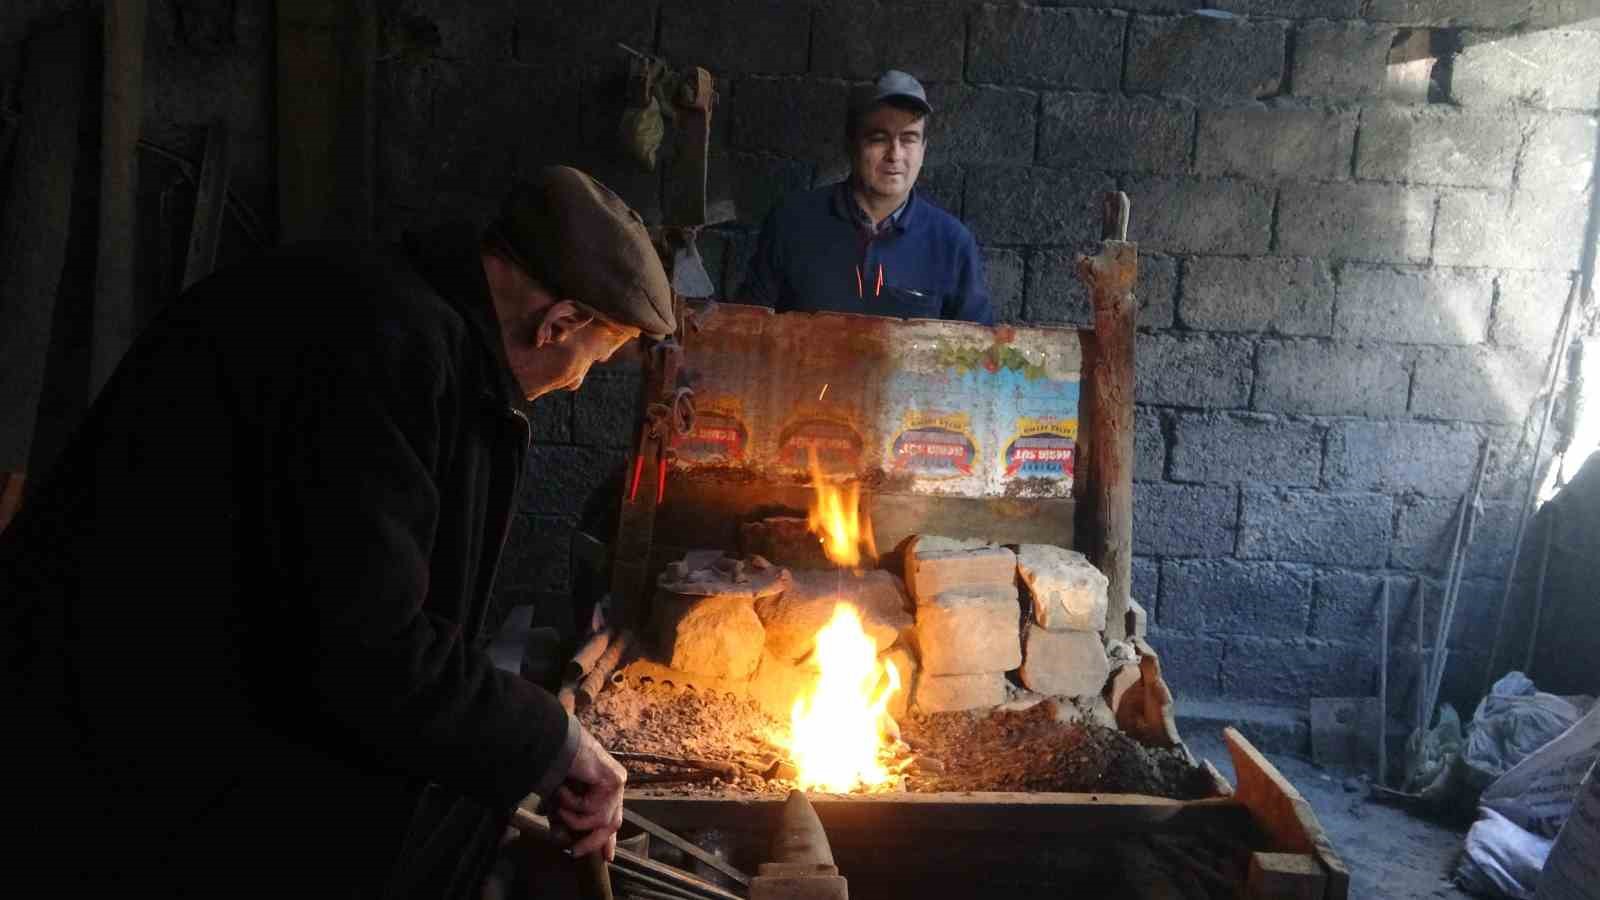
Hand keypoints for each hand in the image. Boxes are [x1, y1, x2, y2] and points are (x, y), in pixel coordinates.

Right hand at [555, 725, 626, 859]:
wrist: (554, 742)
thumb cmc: (556, 765)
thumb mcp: (565, 797)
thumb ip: (572, 814)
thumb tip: (569, 839)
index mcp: (606, 786)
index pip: (611, 817)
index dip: (608, 840)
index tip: (607, 858)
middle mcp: (615, 784)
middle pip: (612, 824)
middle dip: (594, 841)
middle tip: (575, 852)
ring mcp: (616, 782)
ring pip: (601, 820)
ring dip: (574, 819)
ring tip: (559, 806)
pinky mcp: (613, 781)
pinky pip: (593, 809)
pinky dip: (573, 804)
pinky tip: (564, 789)